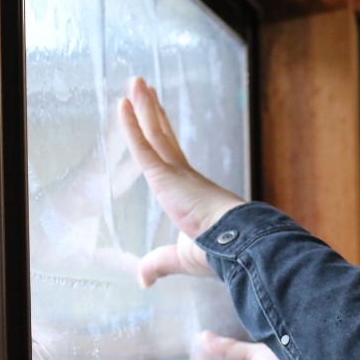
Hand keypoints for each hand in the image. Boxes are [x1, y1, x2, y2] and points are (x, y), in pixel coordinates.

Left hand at [119, 77, 246, 283]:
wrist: (237, 248)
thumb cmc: (218, 255)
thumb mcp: (180, 258)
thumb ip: (159, 263)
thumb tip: (143, 278)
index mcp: (189, 193)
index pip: (171, 159)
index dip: (162, 137)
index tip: (156, 119)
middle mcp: (184, 177)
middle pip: (163, 137)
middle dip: (153, 112)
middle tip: (145, 89)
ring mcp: (177, 174)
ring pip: (155, 133)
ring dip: (144, 106)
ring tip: (136, 81)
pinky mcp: (167, 177)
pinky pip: (144, 146)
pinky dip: (131, 125)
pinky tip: (122, 104)